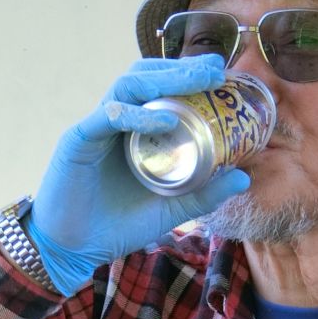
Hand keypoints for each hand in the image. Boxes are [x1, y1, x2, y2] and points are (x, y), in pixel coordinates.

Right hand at [28, 57, 251, 294]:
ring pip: (128, 86)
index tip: (224, 73)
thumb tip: (244, 176)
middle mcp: (116, 122)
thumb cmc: (117, 226)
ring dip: (164, 80)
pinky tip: (165, 120)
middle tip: (216, 68)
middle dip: (182, 69)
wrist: (73, 250)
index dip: (190, 77)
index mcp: (136, 131)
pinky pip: (109, 116)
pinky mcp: (78, 140)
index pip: (162, 90)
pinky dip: (138, 115)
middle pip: (147, 78)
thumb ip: (204, 194)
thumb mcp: (171, 210)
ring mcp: (96, 127)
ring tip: (198, 81)